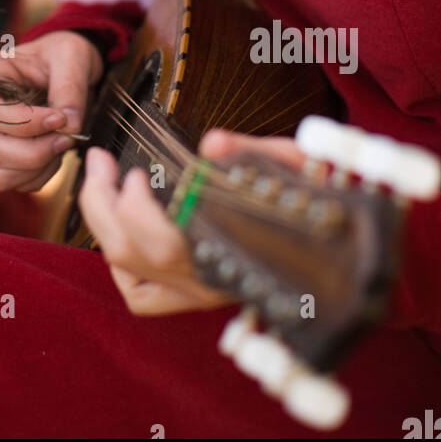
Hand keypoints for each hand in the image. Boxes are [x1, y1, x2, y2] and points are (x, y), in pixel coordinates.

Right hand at [0, 29, 102, 192]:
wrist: (67, 68)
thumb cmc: (64, 56)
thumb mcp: (72, 59)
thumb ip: (70, 89)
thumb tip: (70, 125)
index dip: (29, 124)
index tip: (61, 119)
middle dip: (35, 152)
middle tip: (69, 138)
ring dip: (37, 168)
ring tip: (61, 144)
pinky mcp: (2, 158)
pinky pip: (14, 182)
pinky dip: (39, 176)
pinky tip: (55, 154)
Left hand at [78, 128, 306, 316]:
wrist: (340, 245)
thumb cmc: (316, 198)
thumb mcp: (295, 165)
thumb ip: (253, 154)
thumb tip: (212, 144)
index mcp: (233, 251)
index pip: (165, 244)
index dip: (134, 208)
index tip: (133, 170)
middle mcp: (211, 280)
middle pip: (133, 255)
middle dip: (101, 203)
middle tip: (99, 161)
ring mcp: (200, 292)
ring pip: (129, 275)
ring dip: (102, 224)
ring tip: (102, 180)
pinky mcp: (193, 298)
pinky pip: (142, 296)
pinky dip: (118, 263)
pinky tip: (119, 228)